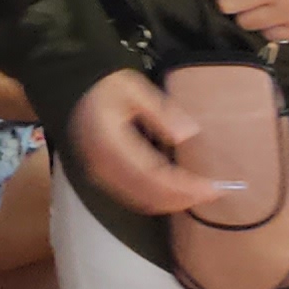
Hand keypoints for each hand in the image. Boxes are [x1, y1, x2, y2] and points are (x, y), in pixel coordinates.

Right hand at [70, 71, 219, 214]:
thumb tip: (189, 134)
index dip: (184, 186)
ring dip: (173, 202)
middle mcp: (103, 167)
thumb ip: (160, 112)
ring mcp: (100, 176)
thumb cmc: (105, 86)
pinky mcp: (103, 178)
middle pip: (148, 195)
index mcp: (110, 143)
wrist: (72, 90)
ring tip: (201, 195)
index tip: (214, 186)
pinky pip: (133, 198)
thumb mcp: (134, 88)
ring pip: (141, 201)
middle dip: (184, 198)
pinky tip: (177, 193)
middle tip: (216, 193)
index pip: (153, 175)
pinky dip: (159, 200)